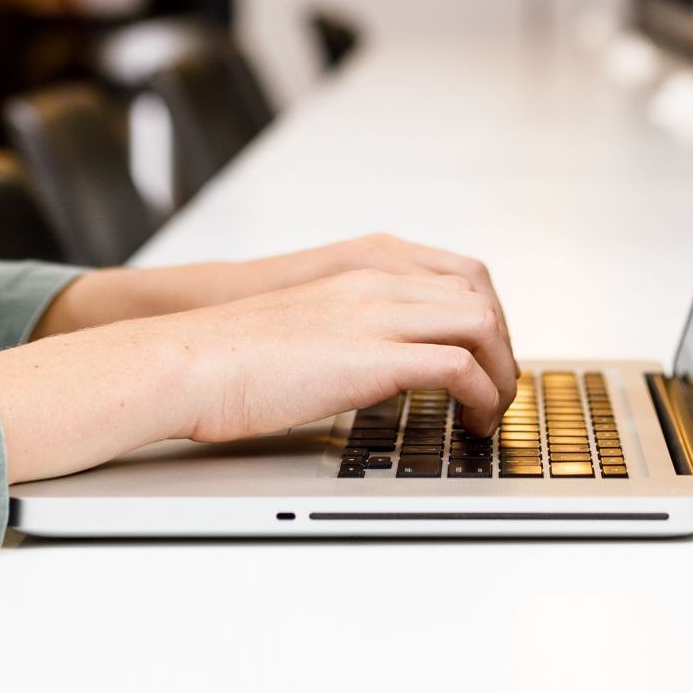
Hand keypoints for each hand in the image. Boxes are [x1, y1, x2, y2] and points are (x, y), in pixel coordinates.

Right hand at [33, 232, 513, 365]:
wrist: (188, 360)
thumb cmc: (228, 356)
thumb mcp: (304, 326)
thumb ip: (346, 331)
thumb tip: (374, 367)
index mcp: (360, 271)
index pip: (460, 272)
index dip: (487, 313)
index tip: (488, 353)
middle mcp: (376, 283)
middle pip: (481, 293)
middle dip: (504, 343)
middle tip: (498, 385)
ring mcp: (376, 314)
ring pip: (482, 323)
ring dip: (502, 370)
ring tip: (492, 409)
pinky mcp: (372, 356)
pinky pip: (459, 366)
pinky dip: (481, 394)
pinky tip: (470, 421)